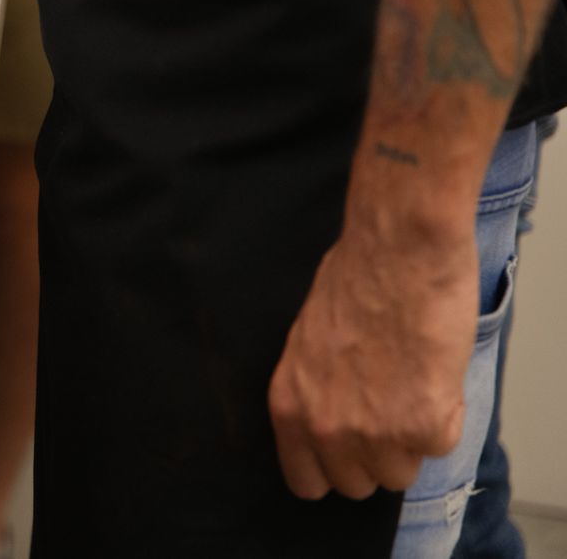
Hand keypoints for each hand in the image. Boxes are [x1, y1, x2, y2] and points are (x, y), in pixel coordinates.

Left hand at [268, 223, 474, 499]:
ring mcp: (374, 432)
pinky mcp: (422, 426)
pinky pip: (441, 445)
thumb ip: (317, 389)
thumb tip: (335, 412)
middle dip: (377, 453)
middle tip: (388, 406)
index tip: (349, 454)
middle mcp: (325, 426)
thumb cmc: (355, 278)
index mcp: (289, 404)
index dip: (333, 468)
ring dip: (412, 438)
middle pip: (358, 484)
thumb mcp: (308, 341)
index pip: (305, 480)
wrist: (398, 251)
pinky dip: (445, 416)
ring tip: (411, 383)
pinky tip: (433, 373)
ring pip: (402, 473)